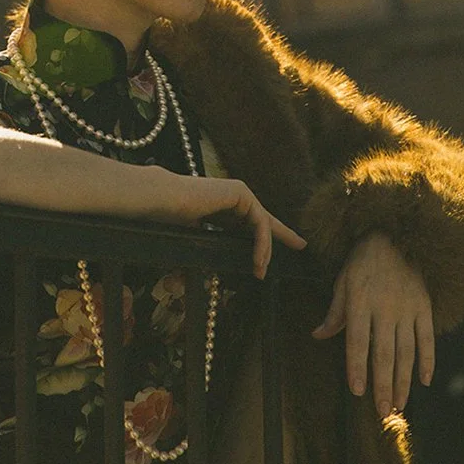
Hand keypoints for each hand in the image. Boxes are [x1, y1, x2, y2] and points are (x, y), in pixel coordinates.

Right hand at [182, 177, 306, 279]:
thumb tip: (219, 270)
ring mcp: (239, 192)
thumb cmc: (172, 219)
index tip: (286, 242)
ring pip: (263, 224)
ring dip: (265, 250)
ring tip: (260, 272)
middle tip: (301, 245)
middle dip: (283, 234)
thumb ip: (216, 244)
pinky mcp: (241, 192)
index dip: (267, 235)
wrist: (163, 201)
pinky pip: (259, 222)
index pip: (251, 222)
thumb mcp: (201, 237)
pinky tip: (259, 260)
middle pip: (264, 220)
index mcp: (224, 205)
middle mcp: (235, 195)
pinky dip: (262, 242)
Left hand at [312, 231, 434, 415]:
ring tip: (398, 404)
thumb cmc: (363, 262)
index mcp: (360, 302)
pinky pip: (427, 338)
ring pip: (406, 352)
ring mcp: (407, 309)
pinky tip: (423, 381)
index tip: (357, 391)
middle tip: (382, 411)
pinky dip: (427, 360)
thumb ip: (334, 312)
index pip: (357, 340)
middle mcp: (384, 308)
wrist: (395, 237)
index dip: (356, 366)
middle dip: (382, 385)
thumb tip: (318, 335)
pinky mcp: (424, 307)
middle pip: (384, 353)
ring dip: (403, 381)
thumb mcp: (343, 282)